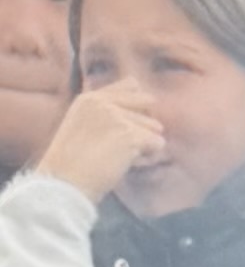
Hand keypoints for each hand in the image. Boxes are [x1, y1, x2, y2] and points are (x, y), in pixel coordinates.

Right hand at [34, 89, 165, 204]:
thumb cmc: (72, 164)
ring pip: (153, 126)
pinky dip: (150, 154)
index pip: (130, 85)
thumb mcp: (81, 128)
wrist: (65, 182)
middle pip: (145, 104)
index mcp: (89, 99)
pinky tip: (132, 163)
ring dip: (146, 143)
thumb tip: (140, 116)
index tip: (135, 122)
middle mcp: (103, 102)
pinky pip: (157, 143)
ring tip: (123, 157)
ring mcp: (116, 117)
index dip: (140, 103)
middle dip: (144, 125)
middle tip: (126, 147)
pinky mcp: (129, 135)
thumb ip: (103, 116)